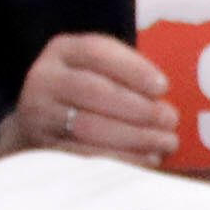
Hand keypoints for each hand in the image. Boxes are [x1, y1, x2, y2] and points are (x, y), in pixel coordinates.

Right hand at [0, 31, 182, 164]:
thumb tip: (168, 93)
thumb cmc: (90, 93)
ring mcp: (39, 114)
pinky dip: (120, 158)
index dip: (132, 69)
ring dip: (134, 136)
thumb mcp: (102, 71)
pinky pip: (84, 155)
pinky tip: (148, 159)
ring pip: (87, 126)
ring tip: (166, 142)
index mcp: (64, 50)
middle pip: (92, 90)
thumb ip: (130, 74)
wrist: (42, 124)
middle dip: (137, 107)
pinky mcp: (42, 147)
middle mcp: (44, 79)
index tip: (163, 87)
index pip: (96, 52)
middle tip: (171, 119)